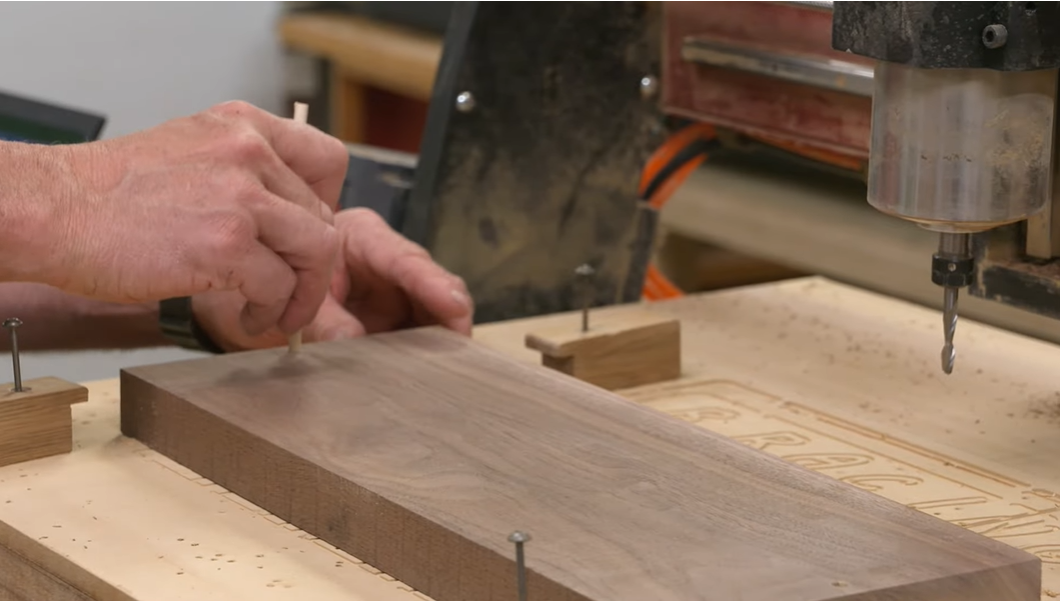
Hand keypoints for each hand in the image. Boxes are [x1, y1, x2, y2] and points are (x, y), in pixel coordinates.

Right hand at [36, 100, 347, 335]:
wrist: (53, 210)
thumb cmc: (110, 193)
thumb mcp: (189, 151)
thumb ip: (241, 169)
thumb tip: (286, 214)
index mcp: (242, 126)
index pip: (328, 158)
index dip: (328, 204)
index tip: (308, 235)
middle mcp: (249, 152)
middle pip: (324, 215)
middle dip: (314, 265)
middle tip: (294, 290)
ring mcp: (241, 197)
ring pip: (317, 251)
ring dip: (304, 294)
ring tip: (279, 312)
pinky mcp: (226, 244)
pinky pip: (279, 286)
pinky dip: (272, 312)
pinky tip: (251, 318)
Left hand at [193, 208, 473, 350]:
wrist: (226, 304)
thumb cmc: (251, 286)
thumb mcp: (280, 300)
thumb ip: (320, 318)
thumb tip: (353, 342)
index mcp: (356, 237)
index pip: (402, 257)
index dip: (432, 282)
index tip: (454, 305)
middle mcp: (379, 260)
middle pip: (425, 281)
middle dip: (446, 308)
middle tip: (461, 337)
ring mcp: (385, 290)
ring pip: (426, 309)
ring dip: (437, 333)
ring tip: (453, 357)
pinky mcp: (385, 319)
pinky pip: (412, 331)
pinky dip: (423, 349)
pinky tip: (434, 368)